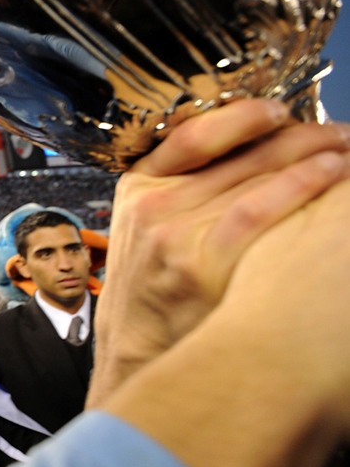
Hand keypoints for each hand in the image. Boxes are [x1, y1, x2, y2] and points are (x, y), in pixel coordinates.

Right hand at [88, 99, 349, 406]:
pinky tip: (331, 174)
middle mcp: (153, 204)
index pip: (194, 133)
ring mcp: (174, 232)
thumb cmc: (154, 295)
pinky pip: (260, 207)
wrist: (138, 356)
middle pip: (237, 151)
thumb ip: (182, 194)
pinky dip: (301, 184)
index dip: (245, 115)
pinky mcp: (200, 263)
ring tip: (345, 149)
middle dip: (297, 134)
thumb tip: (255, 158)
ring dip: (312, 154)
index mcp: (137, 187)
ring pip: (256, 174)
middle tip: (337, 131)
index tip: (282, 110)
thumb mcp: (144, 232)